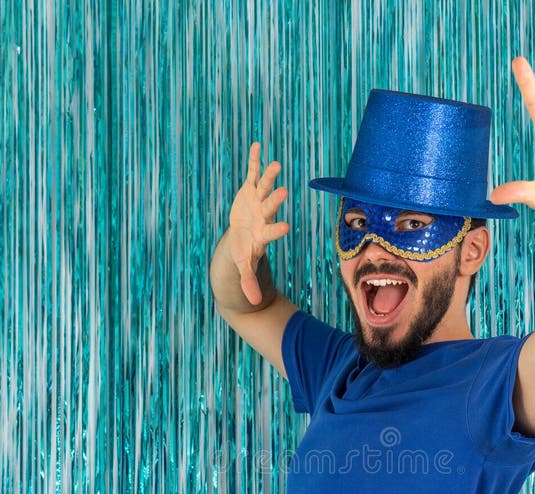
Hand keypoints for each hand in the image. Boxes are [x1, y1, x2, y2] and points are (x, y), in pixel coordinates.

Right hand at [228, 142, 289, 303]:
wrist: (243, 237)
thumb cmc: (245, 253)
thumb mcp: (245, 267)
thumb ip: (249, 282)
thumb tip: (254, 302)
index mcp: (262, 234)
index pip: (271, 231)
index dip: (277, 229)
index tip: (285, 227)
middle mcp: (263, 215)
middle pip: (270, 206)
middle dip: (275, 199)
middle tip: (284, 192)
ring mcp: (257, 201)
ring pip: (264, 187)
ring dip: (269, 176)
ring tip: (276, 164)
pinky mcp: (249, 189)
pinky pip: (252, 173)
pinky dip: (254, 160)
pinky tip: (257, 145)